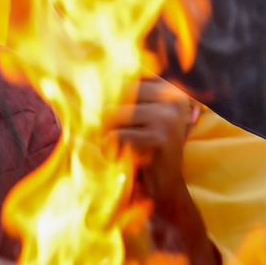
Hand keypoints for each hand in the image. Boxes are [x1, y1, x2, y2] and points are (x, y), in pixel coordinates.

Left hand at [110, 79, 193, 194]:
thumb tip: (92, 74)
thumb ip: (124, 91)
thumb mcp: (140, 114)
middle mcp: (172, 97)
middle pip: (115, 92)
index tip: (120, 118)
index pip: (125, 76)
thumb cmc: (144, 149)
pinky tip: (122, 159)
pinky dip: (110, 150)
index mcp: (169, 87)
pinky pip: (115, 136)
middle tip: (122, 138)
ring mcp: (167, 118)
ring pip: (112, 114)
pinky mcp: (158, 140)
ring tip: (123, 148)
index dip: (111, 96)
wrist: (164, 190)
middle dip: (109, 117)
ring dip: (108, 134)